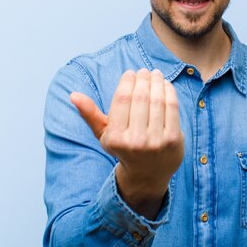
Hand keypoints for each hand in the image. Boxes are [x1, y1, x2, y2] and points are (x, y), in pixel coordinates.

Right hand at [70, 68, 184, 218]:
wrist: (148, 174)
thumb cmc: (124, 148)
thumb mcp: (104, 135)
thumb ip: (90, 114)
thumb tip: (73, 95)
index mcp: (116, 138)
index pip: (121, 99)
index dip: (127, 82)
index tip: (130, 73)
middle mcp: (136, 141)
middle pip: (140, 98)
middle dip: (143, 79)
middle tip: (144, 71)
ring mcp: (156, 141)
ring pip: (157, 100)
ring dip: (156, 82)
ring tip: (155, 74)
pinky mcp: (174, 140)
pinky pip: (172, 108)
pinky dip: (169, 92)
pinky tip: (165, 85)